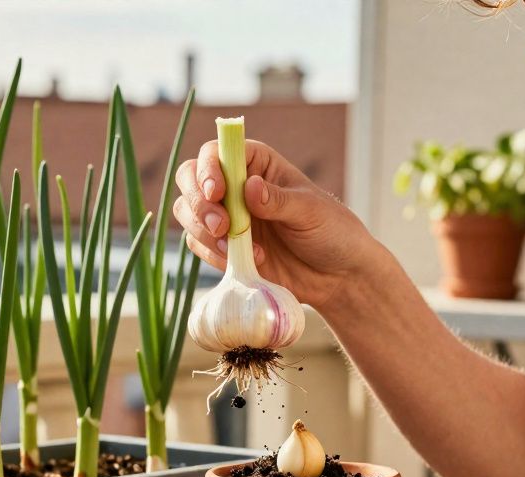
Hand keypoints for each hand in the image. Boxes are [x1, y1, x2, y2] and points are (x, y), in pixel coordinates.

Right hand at [172, 139, 376, 310]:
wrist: (337, 276)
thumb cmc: (332, 232)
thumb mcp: (311, 211)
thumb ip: (278, 200)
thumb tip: (250, 186)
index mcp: (257, 164)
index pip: (216, 153)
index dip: (208, 168)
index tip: (217, 192)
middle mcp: (235, 186)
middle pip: (190, 179)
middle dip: (198, 204)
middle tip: (221, 227)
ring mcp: (226, 216)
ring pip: (187, 212)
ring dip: (202, 231)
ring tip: (236, 249)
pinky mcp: (222, 247)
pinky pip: (198, 245)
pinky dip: (213, 255)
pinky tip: (246, 262)